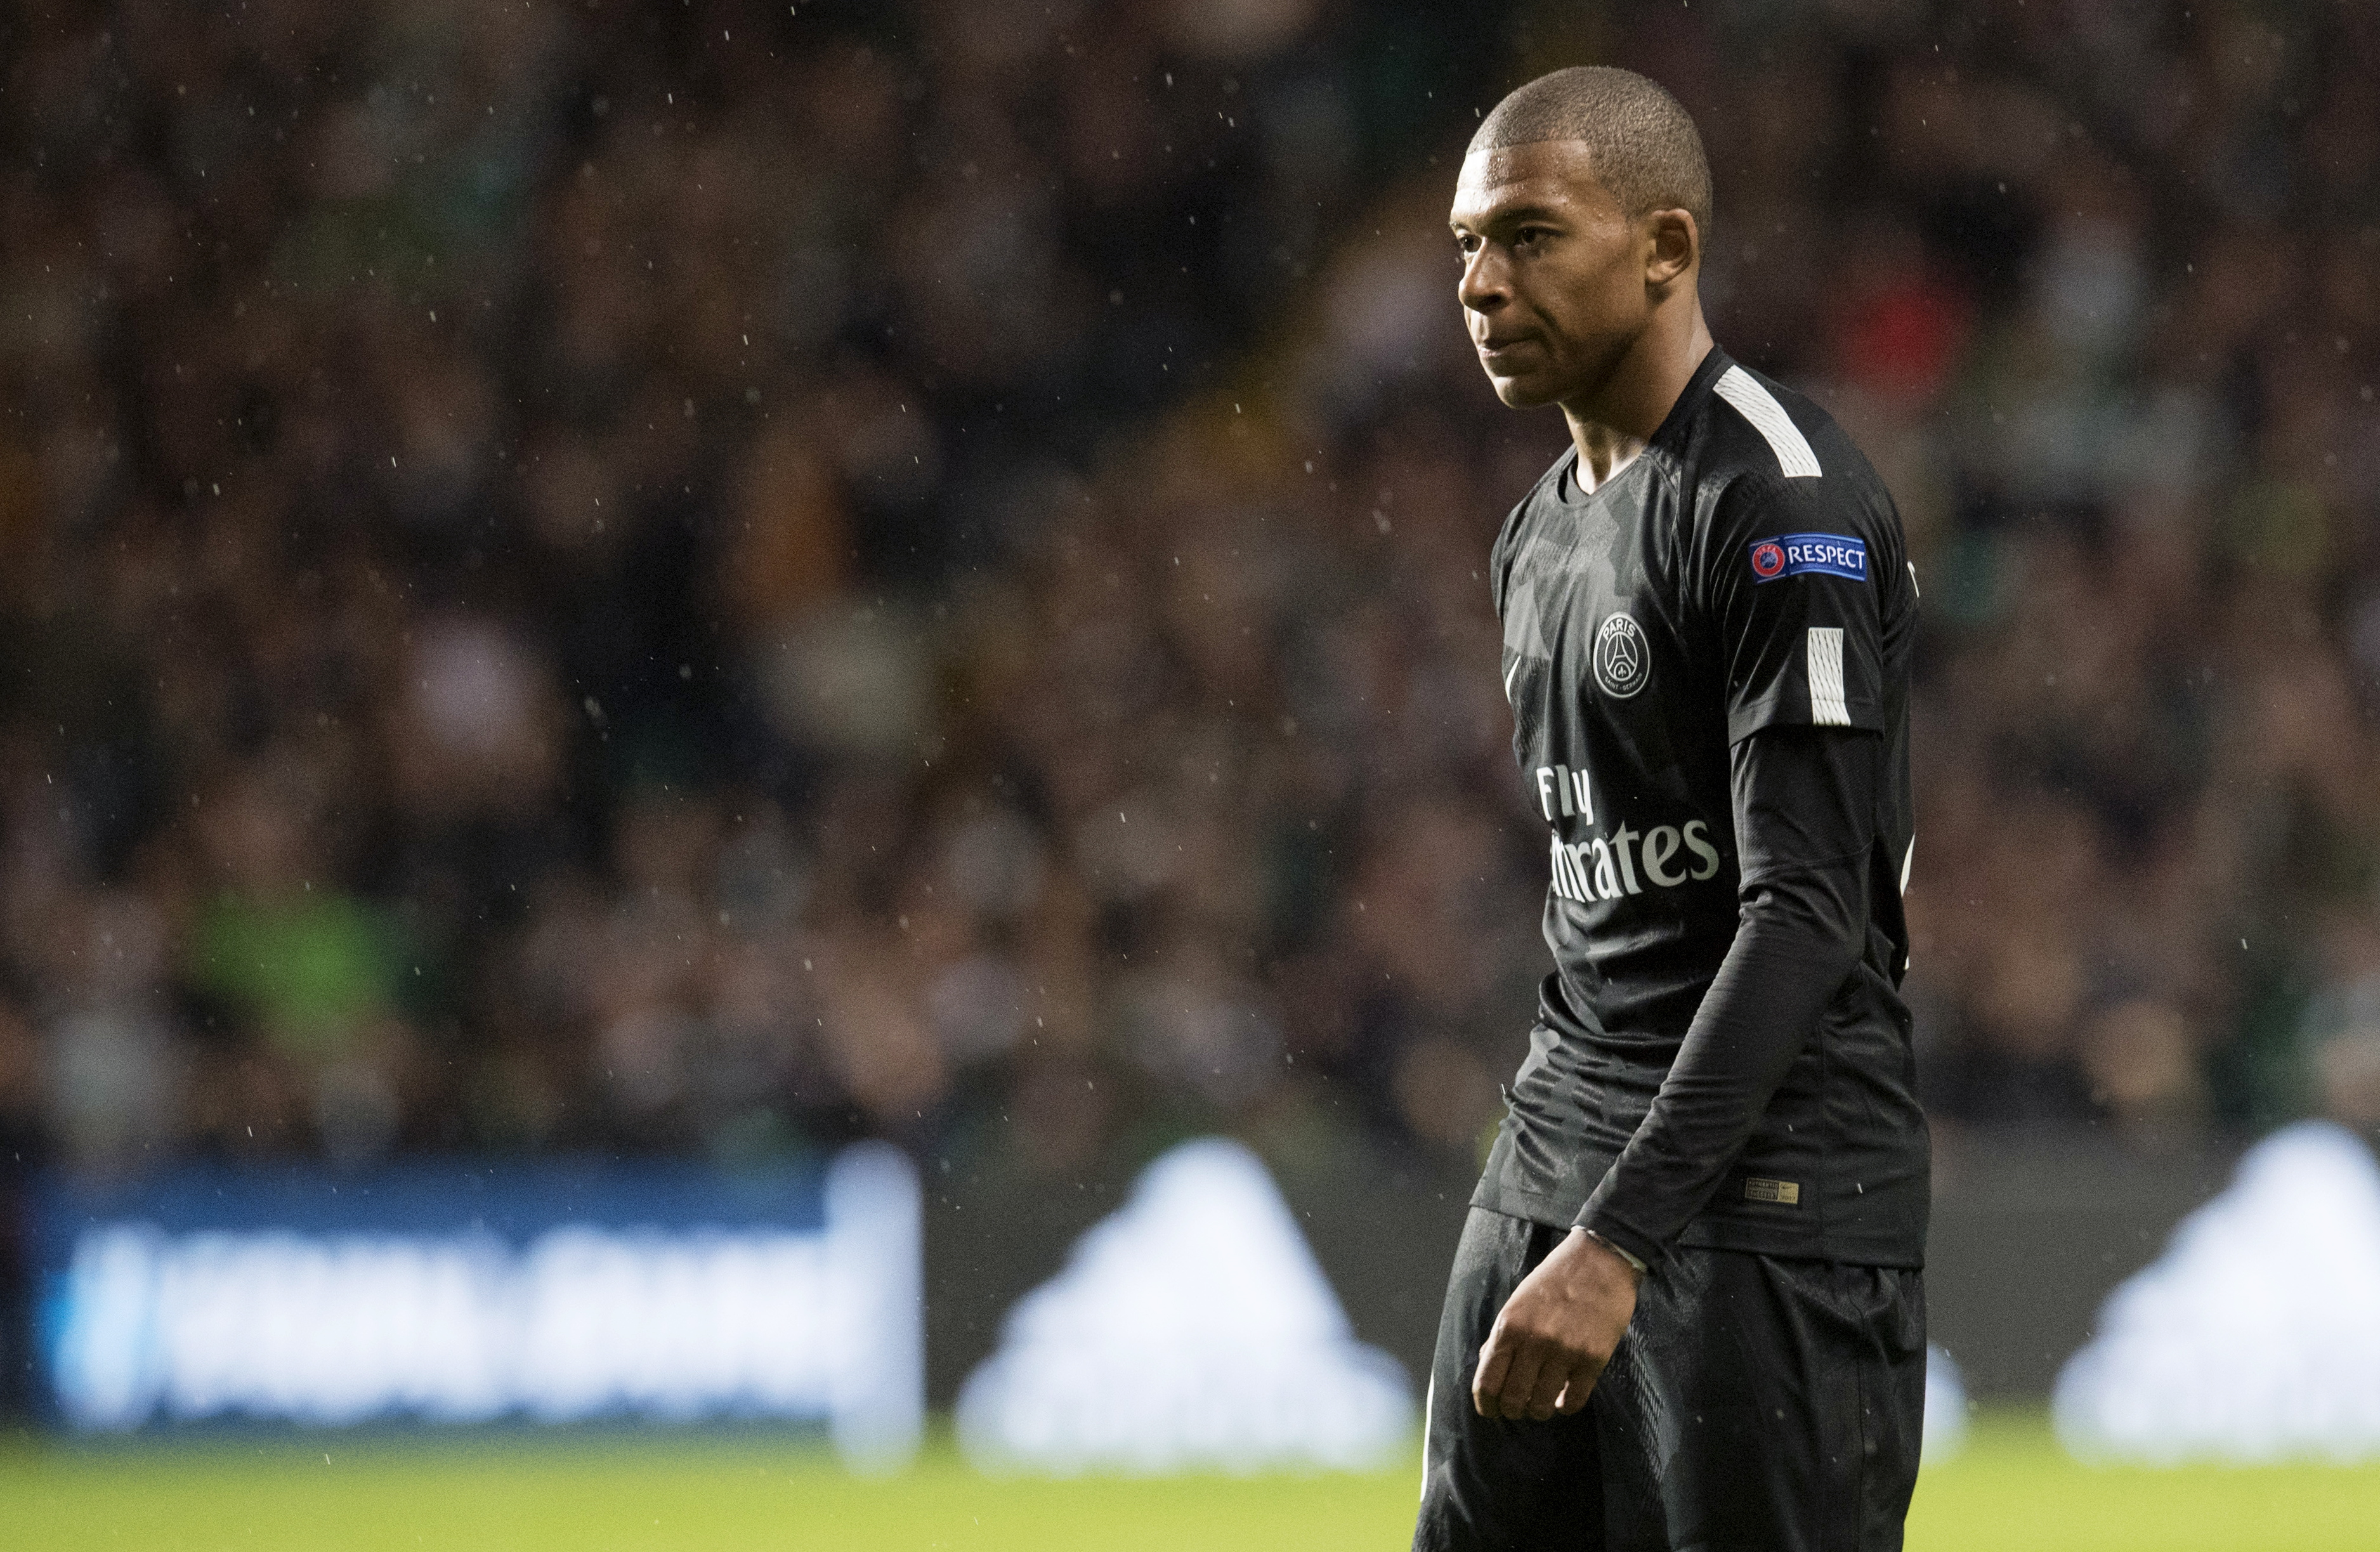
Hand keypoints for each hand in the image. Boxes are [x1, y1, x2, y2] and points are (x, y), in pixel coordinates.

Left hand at [1471, 1228, 1640, 1420]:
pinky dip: (1566, 1406)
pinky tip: (1565, 1398)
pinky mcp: (1593, 1359)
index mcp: (1509, 1325)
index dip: (1486, 1405)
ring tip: (1543, 1403)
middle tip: (1519, 1408)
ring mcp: (1565, 1351)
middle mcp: (1534, 1341)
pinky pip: (1574, 1401)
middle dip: (1513, 1411)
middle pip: (1513, 1400)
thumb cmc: (1555, 1279)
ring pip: (1543, 1406)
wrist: (1600, 1259)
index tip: (1490, 1411)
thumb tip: (1486, 1365)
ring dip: (1540, 1411)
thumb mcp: (1518, 1301)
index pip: (1487, 1382)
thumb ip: (1502, 1334)